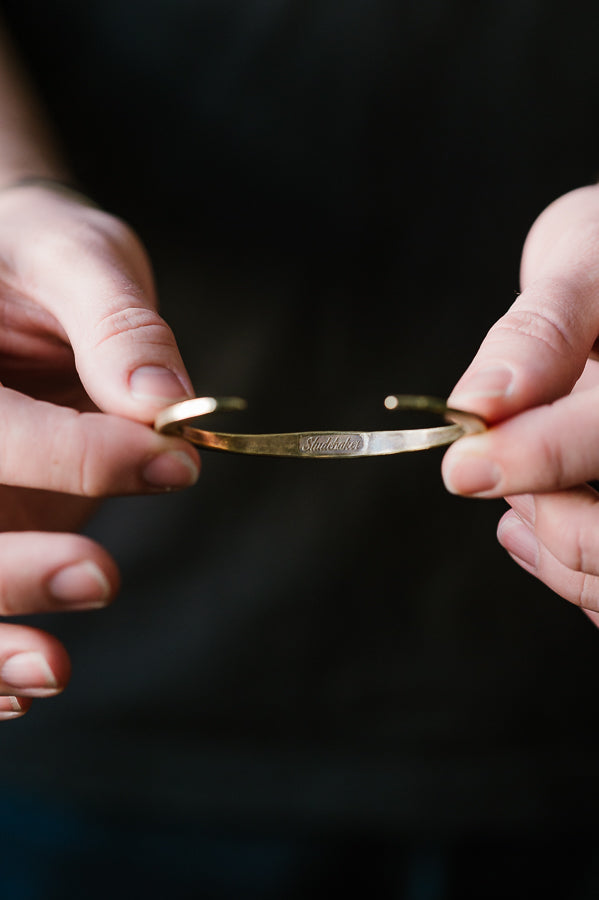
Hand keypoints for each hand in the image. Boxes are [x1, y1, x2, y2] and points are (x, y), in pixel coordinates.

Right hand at [0, 181, 199, 717]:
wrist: (15, 275)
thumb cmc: (42, 255)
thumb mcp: (79, 259)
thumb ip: (116, 323)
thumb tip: (165, 401)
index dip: (72, 456)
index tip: (169, 460)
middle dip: (10, 571)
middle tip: (103, 577)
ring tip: (55, 674)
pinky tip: (27, 686)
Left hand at [441, 184, 598, 620]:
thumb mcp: (584, 271)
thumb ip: (539, 334)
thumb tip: (481, 402)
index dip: (544, 455)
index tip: (465, 465)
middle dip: (557, 520)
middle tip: (500, 474)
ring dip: (559, 552)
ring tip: (518, 503)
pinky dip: (568, 573)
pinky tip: (529, 531)